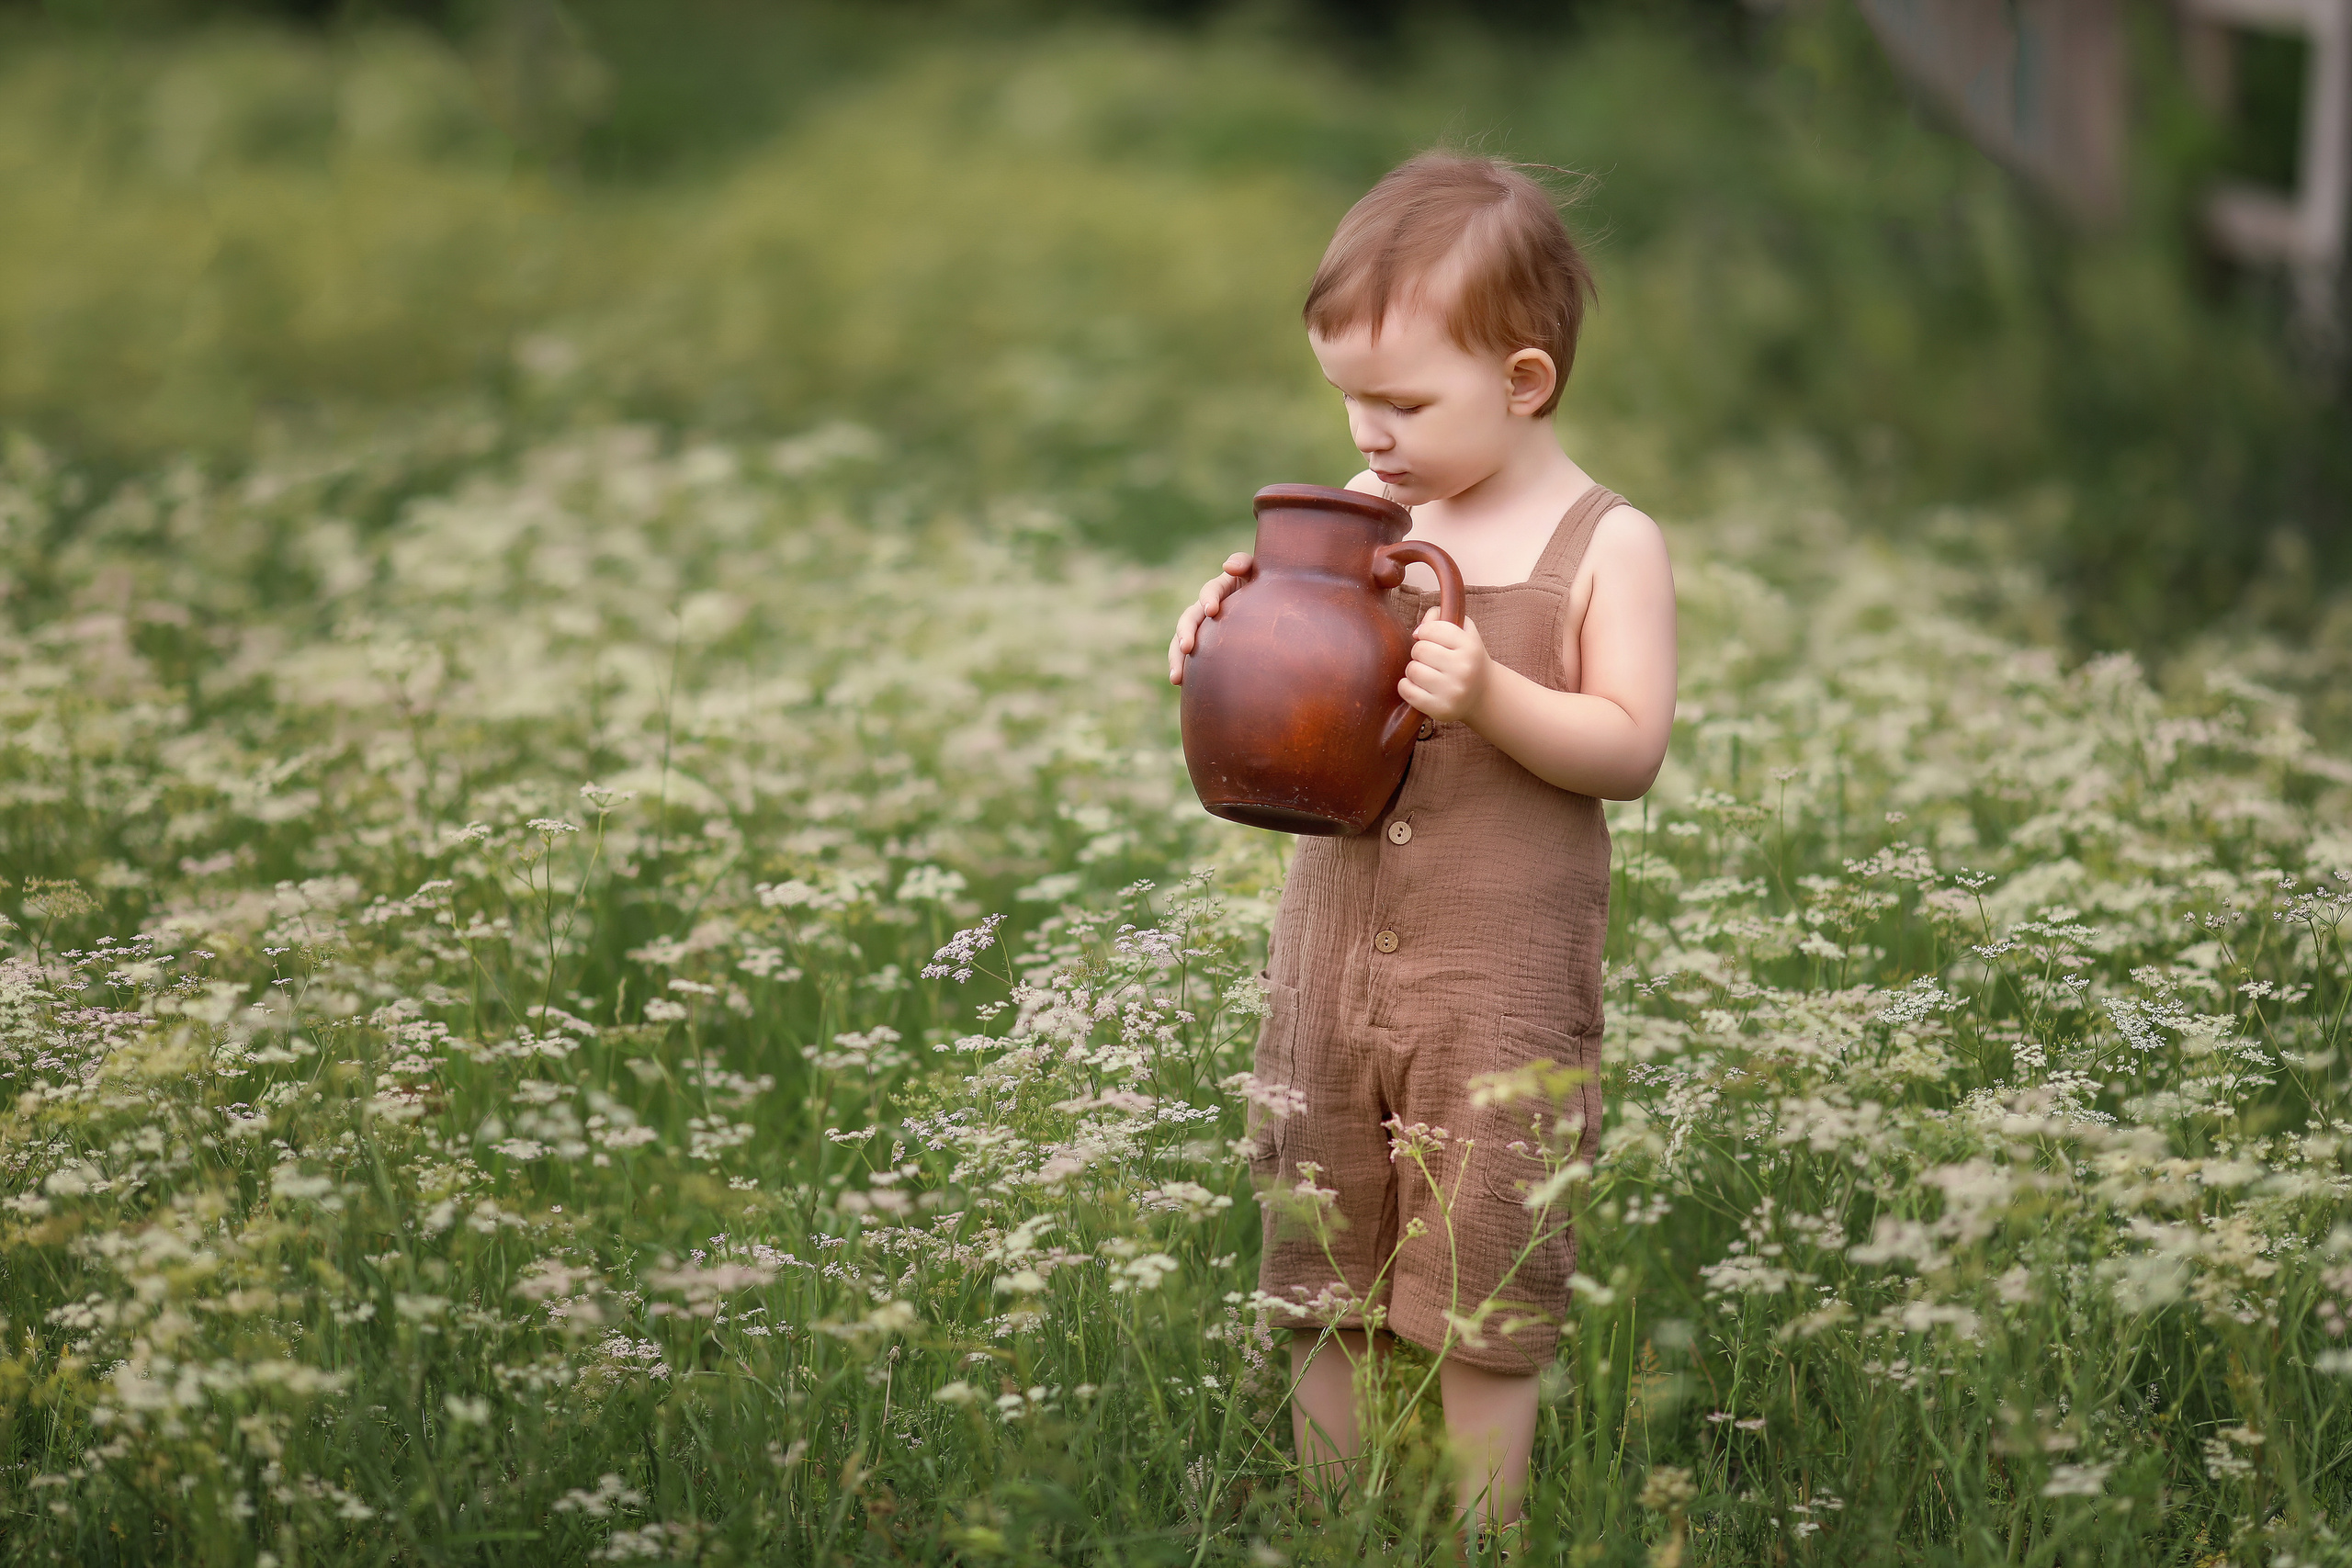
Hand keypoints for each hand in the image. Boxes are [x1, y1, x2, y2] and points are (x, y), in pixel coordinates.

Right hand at [1168, 553, 1254, 684]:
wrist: (1271, 608)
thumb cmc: (1266, 586)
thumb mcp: (1258, 570)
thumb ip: (1245, 563)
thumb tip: (1228, 567)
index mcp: (1220, 589)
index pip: (1209, 591)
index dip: (1208, 599)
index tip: (1212, 611)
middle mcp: (1206, 610)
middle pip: (1189, 619)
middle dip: (1185, 633)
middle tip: (1187, 648)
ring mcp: (1204, 630)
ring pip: (1182, 642)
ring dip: (1177, 658)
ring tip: (1176, 678)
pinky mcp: (1205, 649)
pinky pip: (1190, 659)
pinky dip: (1185, 671)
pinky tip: (1184, 688)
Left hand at [1399, 611, 1490, 722]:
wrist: (1482, 693)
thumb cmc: (1466, 657)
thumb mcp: (1462, 631)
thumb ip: (1440, 617)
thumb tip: (1417, 632)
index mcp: (1470, 646)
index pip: (1432, 629)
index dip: (1426, 632)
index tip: (1430, 639)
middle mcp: (1464, 668)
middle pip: (1419, 649)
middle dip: (1419, 652)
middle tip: (1429, 659)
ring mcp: (1453, 691)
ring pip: (1412, 670)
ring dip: (1414, 670)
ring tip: (1426, 673)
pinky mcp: (1440, 708)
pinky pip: (1407, 690)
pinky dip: (1406, 686)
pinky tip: (1418, 686)